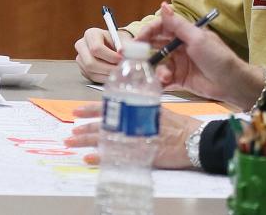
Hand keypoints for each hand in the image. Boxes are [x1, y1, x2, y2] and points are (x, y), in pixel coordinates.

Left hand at [64, 104, 200, 168]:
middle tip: (70, 133)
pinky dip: (100, 158)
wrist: (195, 139)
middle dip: (84, 129)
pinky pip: (115, 156)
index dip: (89, 109)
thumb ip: (139, 110)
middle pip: (102, 124)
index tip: (75, 111)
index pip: (107, 106)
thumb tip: (123, 111)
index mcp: (136, 107)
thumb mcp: (157, 110)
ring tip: (72, 143)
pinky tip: (89, 159)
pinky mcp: (139, 152)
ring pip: (104, 138)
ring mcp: (134, 137)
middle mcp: (132, 120)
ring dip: (86, 142)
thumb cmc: (178, 125)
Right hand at [74, 27, 126, 82]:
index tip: (121, 59)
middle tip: (120, 70)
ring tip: (118, 73)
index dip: (110, 56)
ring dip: (106, 75)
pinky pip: (91, 77)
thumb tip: (124, 53)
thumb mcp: (122, 40)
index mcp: (91, 34)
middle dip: (108, 69)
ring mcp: (80, 58)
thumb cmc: (118, 42)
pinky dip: (104, 78)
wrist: (114, 45)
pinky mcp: (82, 68)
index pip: (96, 48)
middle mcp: (82, 45)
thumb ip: (125, 46)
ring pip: (91, 71)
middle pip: (91, 62)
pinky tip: (112, 75)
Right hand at [137, 3, 263, 108]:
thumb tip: (163, 5)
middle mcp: (179, 46)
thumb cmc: (219, 58)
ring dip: (157, 70)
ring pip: (158, 63)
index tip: (136, 40)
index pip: (160, 28)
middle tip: (132, 59)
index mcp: (184, 33)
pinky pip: (164, 79)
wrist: (233, 84)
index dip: (146, 32)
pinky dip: (160, 81)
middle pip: (155, 45)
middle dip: (144, 52)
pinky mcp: (179, 79)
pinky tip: (162, 84)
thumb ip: (177, 24)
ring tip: (163, 76)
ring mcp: (178, 63)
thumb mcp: (197, 38)